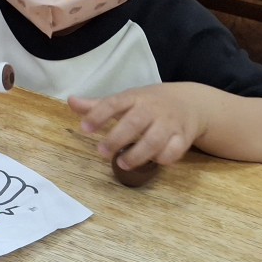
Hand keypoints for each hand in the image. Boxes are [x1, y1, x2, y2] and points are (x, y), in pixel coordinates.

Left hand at [68, 84, 204, 169]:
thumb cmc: (149, 103)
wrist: (191, 102)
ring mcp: (169, 123)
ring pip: (154, 139)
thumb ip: (98, 105)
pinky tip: (152, 161)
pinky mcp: (183, 137)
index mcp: (134, 98)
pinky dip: (164, 158)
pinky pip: (175, 150)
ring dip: (137, 154)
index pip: (114, 103)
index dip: (98, 115)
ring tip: (122, 164)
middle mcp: (152, 109)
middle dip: (116, 138)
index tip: (85, 128)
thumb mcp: (126, 99)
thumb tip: (71, 101)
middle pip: (134, 123)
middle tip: (101, 151)